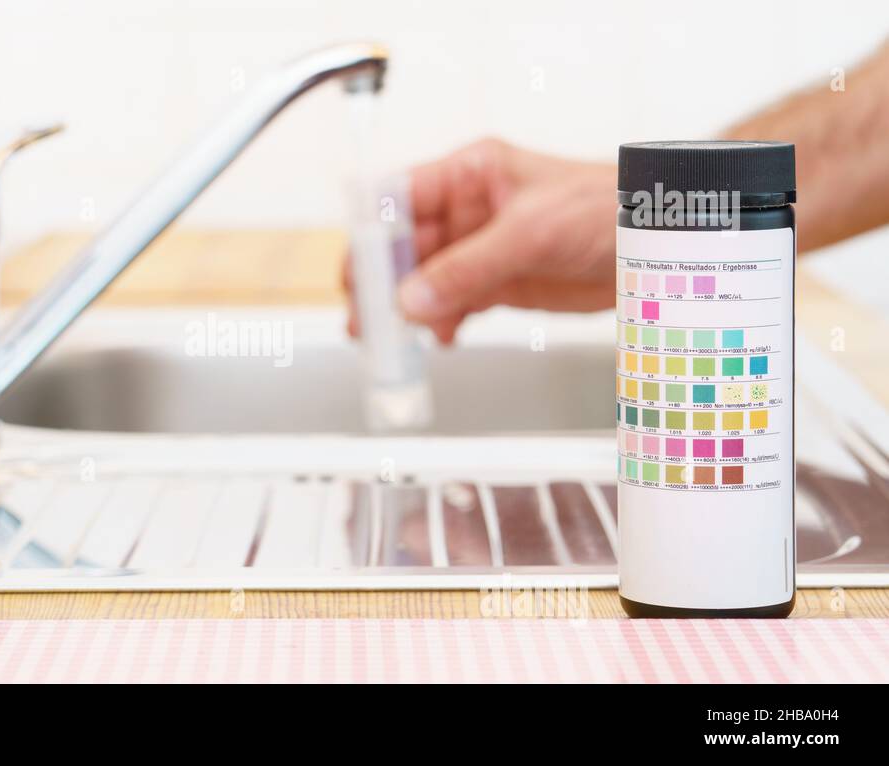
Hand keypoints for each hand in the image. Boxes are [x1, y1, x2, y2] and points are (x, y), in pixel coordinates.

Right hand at [345, 138, 616, 343]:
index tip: (356, 272)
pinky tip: (441, 339)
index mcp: (468, 174)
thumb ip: (467, 269)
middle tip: (366, 319)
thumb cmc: (609, 208)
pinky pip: (454, 305)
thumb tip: (413, 301)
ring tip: (394, 340)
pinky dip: (441, 325)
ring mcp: (481, 249)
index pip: (398, 199)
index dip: (371, 233)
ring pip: (424, 281)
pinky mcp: (500, 284)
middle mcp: (467, 210)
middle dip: (383, 283)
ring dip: (408, 310)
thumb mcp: (530, 232)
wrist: (660, 243)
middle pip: (404, 247)